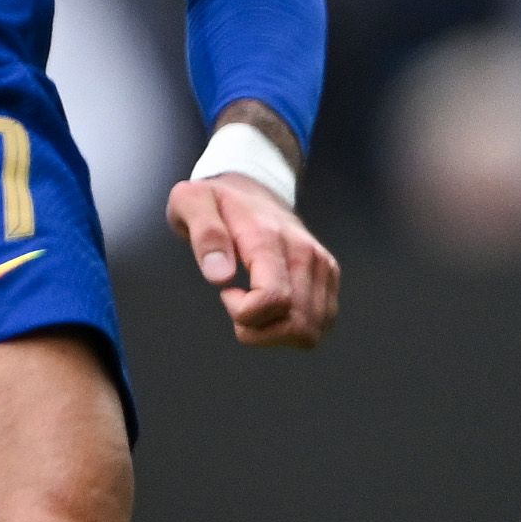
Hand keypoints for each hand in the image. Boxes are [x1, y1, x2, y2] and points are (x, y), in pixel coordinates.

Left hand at [167, 170, 339, 348]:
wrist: (254, 187)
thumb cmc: (218, 201)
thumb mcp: (191, 203)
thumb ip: (205, 235)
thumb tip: (221, 277)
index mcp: (270, 238)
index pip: (273, 298)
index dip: (242, 312)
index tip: (226, 292)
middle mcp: (304, 252)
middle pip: (295, 324)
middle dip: (258, 331)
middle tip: (238, 305)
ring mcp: (322, 265)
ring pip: (310, 331)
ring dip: (276, 334)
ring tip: (256, 308)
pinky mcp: (329, 276)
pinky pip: (320, 325)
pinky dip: (293, 329)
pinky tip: (273, 311)